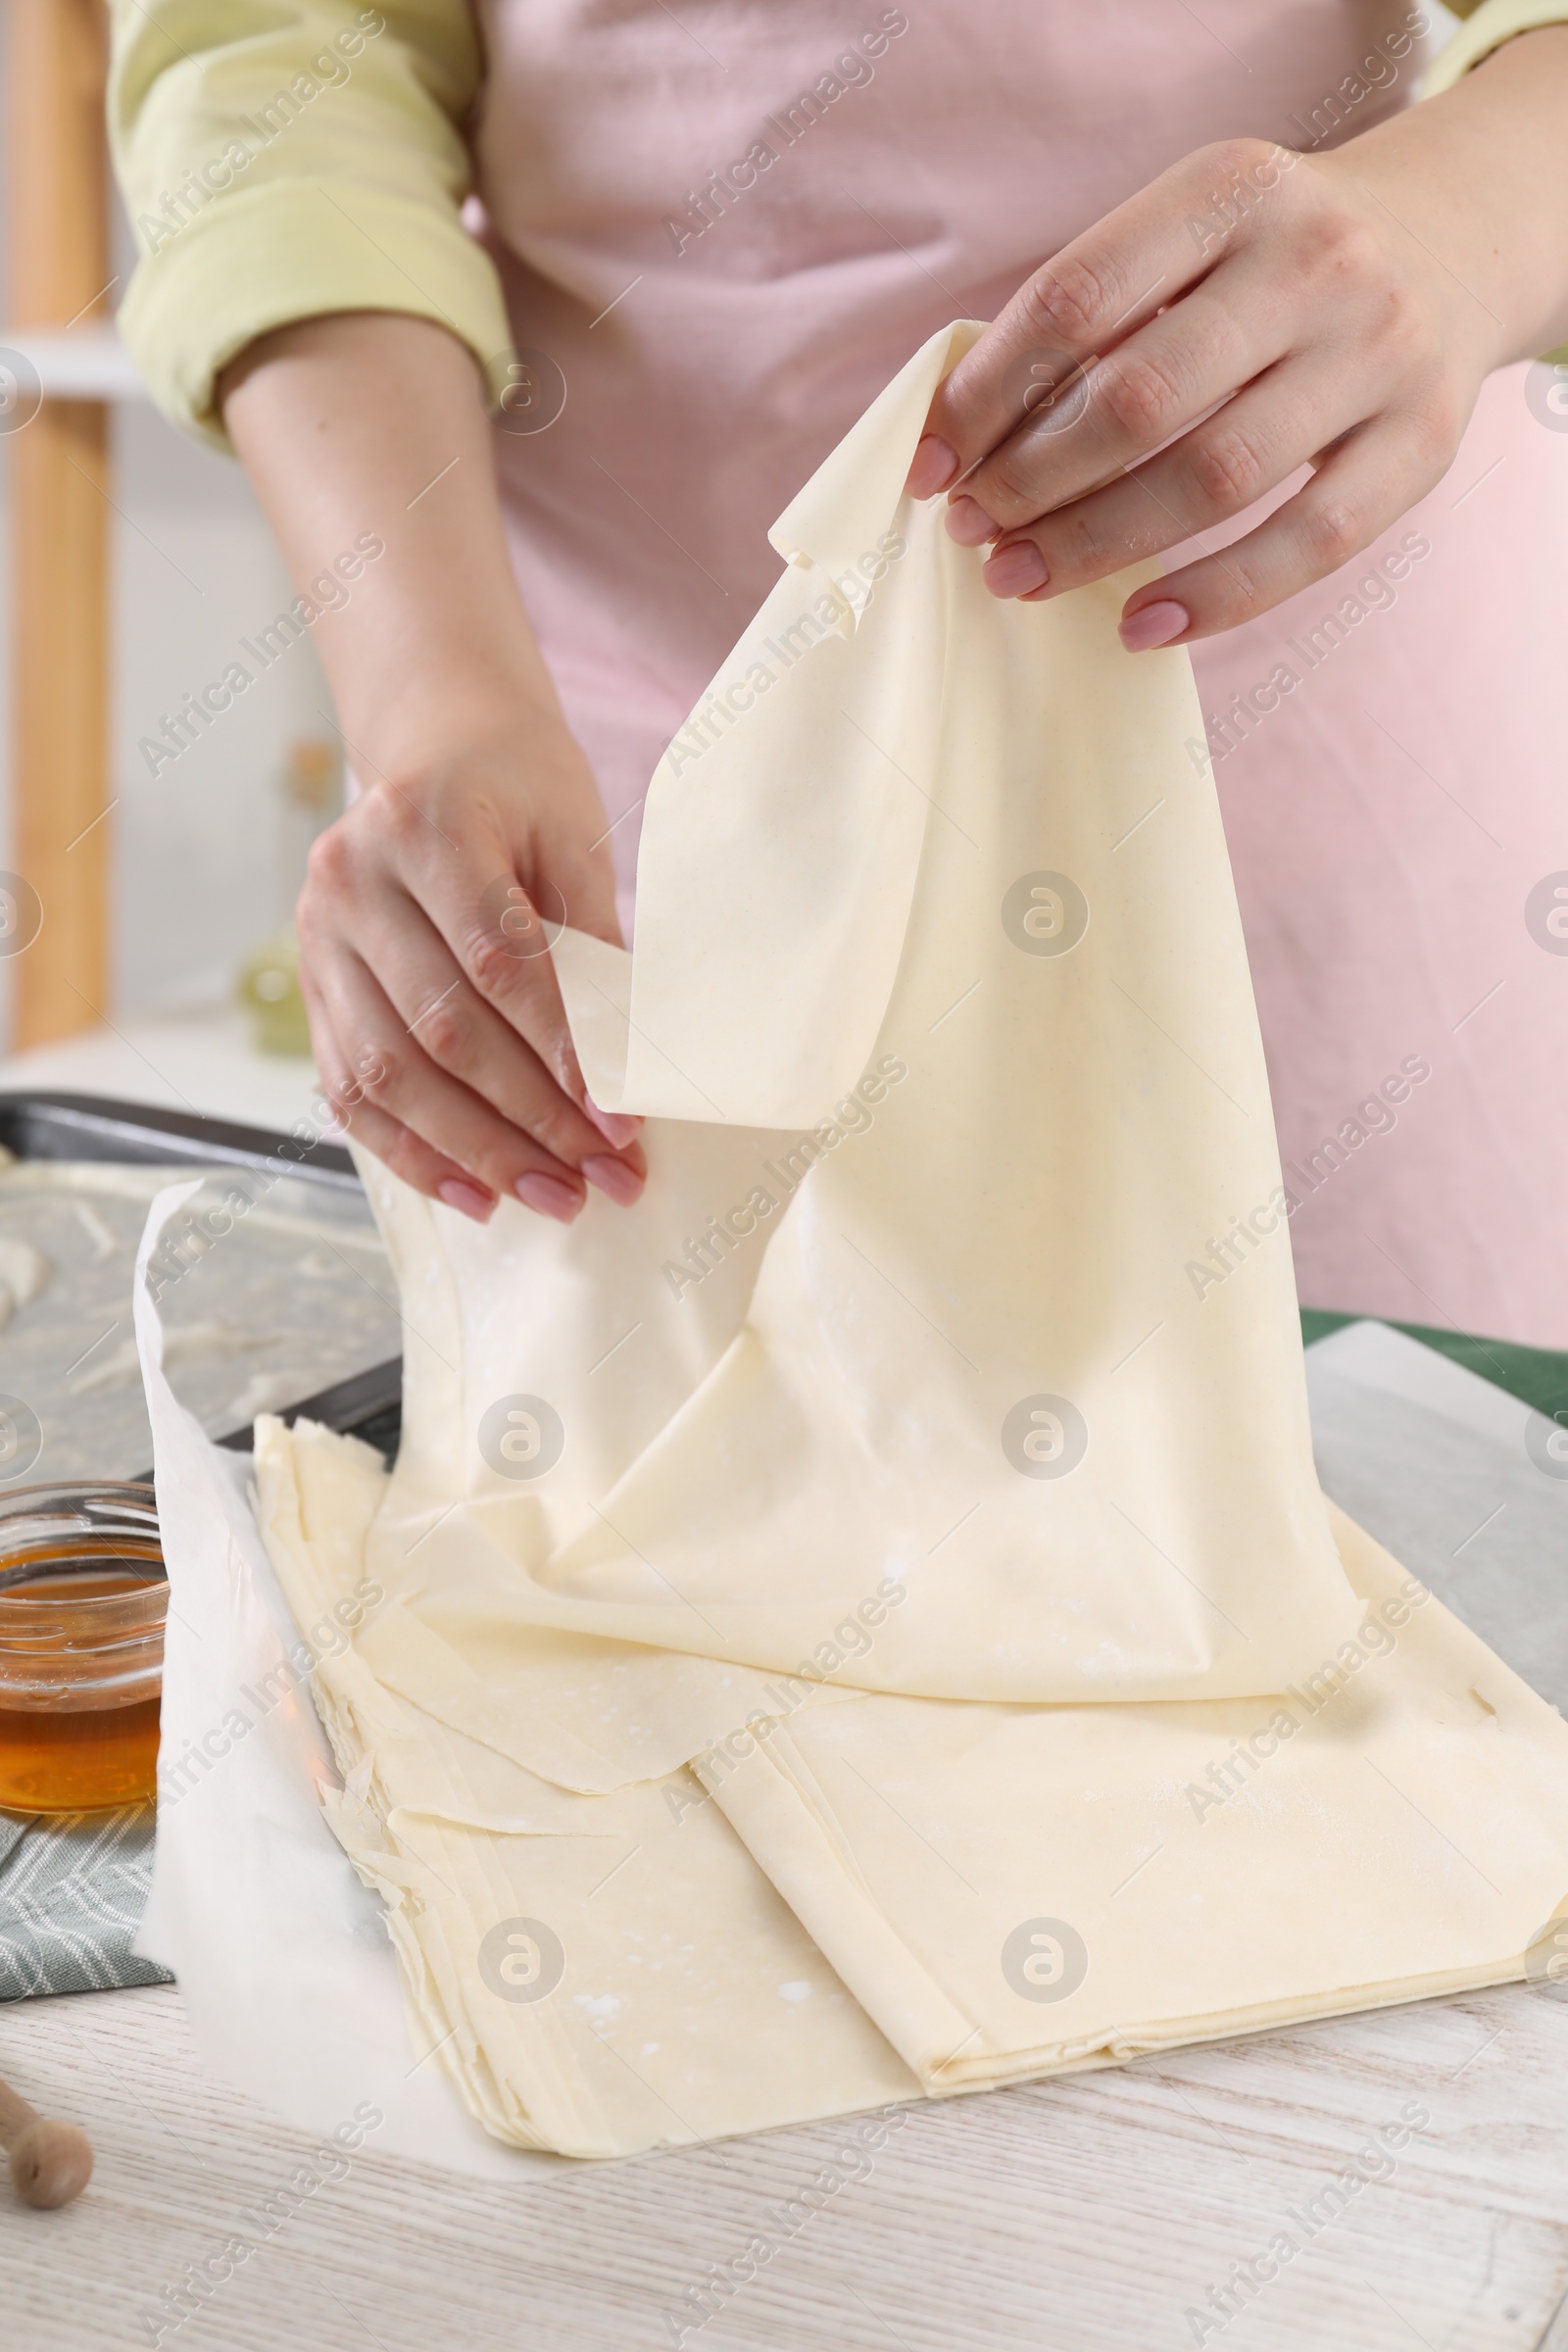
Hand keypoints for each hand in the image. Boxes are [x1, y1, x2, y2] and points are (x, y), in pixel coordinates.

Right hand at [220, 311, 644, 1224]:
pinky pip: (352, 1090)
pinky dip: (413, 1153)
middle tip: (607, 1175)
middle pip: (442, 1028)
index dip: (562, 1048)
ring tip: (556, 1198)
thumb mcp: (572, 834)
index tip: (623, 1118)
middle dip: (532, 1117)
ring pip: (390, 1073)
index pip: (499, 958)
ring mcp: (318, 936)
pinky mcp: (311, 986)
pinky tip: (477, 1195)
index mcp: (424, 824)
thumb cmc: (518, 788)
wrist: (435, 746)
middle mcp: (352, 880)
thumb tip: (630, 1067)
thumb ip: (594, 938)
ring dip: (477, 1151)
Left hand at [907, 28, 1567, 646]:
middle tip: (975, 530)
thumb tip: (965, 442)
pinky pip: (1308, 543)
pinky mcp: (1424, 442)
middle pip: (1141, 400)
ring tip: (1023, 577)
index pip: (1077, 300)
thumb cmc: (1273, 262)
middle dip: (1034, 481)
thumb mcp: (1194, 236)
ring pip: (1216, 477)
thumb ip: (1099, 313)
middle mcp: (1314, 263)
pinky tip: (1138, 624)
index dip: (988, 396)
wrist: (1457, 237)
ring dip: (1098, 544)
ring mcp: (1378, 353)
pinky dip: (1214, 597)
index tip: (932, 465)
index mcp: (1232, 191)